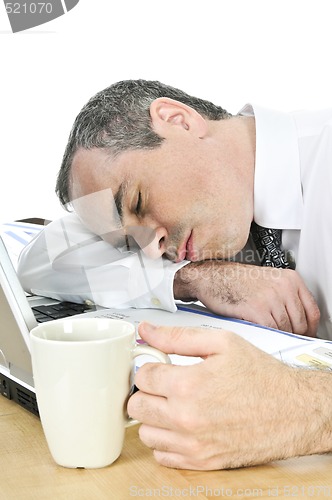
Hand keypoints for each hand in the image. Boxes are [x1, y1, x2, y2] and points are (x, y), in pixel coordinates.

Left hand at [128, 323, 331, 469]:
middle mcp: (186, 418)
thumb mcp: (222, 343)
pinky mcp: (201, 462)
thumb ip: (178, 336)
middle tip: (164, 385)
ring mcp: (192, 444)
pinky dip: (166, 440)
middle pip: (136, 406)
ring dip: (154, 417)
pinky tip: (181, 425)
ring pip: (145, 433)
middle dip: (147, 391)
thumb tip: (146, 331)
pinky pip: (162, 456)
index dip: (150, 367)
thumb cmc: (261, 376)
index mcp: (188, 385)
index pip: (142, 377)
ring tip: (174, 404)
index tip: (160, 367)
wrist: (292, 411)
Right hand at [174, 261, 319, 335]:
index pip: (312, 311)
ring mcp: (270, 298)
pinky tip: (261, 334)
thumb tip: (299, 321)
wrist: (212, 277)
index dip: (310, 329)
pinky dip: (267, 336)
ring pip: (286, 329)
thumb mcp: (269, 282)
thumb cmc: (235, 280)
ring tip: (270, 337)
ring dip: (278, 337)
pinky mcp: (256, 309)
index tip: (306, 336)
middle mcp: (283, 287)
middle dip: (294, 336)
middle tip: (285, 340)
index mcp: (290, 279)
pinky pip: (270, 331)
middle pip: (301, 324)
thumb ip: (287, 298)